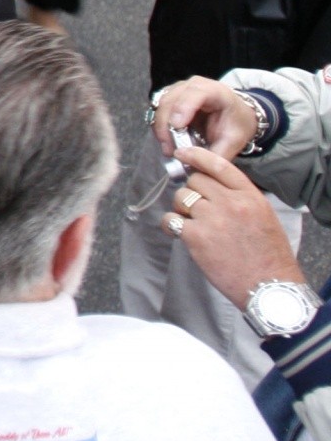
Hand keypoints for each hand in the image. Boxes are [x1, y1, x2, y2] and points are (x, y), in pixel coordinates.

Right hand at [152, 76, 260, 158]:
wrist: (235, 113)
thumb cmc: (236, 123)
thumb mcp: (234, 141)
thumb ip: (216, 154)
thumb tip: (194, 166)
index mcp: (215, 91)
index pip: (195, 93)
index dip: (183, 107)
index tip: (177, 126)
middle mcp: (193, 85)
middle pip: (171, 100)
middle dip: (166, 126)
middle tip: (170, 149)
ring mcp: (178, 89)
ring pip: (160, 105)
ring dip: (161, 128)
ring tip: (169, 148)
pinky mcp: (169, 97)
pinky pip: (157, 110)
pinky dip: (159, 126)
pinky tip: (167, 140)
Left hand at [163, 144, 303, 309]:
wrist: (269, 287)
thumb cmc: (268, 255)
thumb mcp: (263, 216)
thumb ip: (239, 197)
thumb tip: (211, 184)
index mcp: (250, 196)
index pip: (219, 165)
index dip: (197, 156)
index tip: (182, 152)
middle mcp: (230, 203)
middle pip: (195, 181)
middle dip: (192, 192)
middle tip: (198, 209)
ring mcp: (211, 218)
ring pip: (181, 198)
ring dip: (182, 208)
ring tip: (195, 224)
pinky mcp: (195, 236)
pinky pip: (171, 220)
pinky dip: (171, 225)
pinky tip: (180, 233)